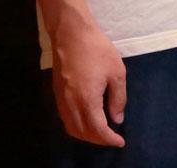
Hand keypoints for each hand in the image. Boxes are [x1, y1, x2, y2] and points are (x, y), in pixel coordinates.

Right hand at [49, 9, 126, 146]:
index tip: (120, 142)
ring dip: (86, 134)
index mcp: (87, 99)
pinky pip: (65, 118)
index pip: (97, 130)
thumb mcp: (117, 72)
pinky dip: (76, 125)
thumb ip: (118, 98)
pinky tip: (87, 119)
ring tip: (102, 131)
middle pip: (82, 133)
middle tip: (112, 138)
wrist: (71, 34)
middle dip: (98, 140)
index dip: (109, 139)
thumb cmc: (97, 50)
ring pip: (71, 127)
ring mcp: (61, 99)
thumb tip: (117, 119)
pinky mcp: (56, 93)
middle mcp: (70, 103)